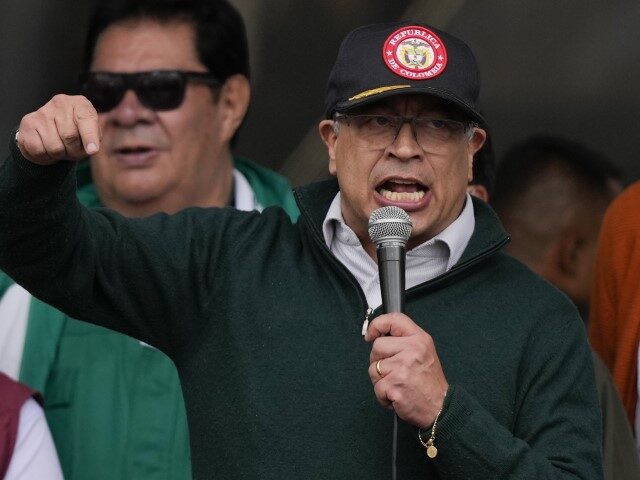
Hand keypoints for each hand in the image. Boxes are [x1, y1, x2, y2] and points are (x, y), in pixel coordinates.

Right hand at [16, 94, 100, 164]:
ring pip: (54, 147)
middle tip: (72, 149)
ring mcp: (42, 112)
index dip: (89, 137)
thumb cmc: (77, 132)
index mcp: (80, 104)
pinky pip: (38, 150)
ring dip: (59, 155)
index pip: (86, 118)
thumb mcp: (92, 134)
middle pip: (69, 137)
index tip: (92, 150)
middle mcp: (60, 103)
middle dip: (73, 151)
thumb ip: (94, 139)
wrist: (53, 130)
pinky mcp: (27, 123)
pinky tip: (47, 148)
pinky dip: (45, 157)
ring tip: (60, 148)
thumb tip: (92, 149)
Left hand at [365, 312, 447, 427]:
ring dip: (381, 380)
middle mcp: (412, 350)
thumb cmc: (430, 382)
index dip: (377, 324)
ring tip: (397, 384)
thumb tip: (379, 335)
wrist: (440, 408)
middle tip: (394, 372)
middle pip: (377, 346)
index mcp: (419, 339)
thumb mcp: (424, 351)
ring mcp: (402, 368)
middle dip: (379, 361)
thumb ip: (404, 341)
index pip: (393, 319)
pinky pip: (377, 387)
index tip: (371, 334)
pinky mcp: (395, 385)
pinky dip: (383, 395)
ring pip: (373, 368)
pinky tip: (397, 395)